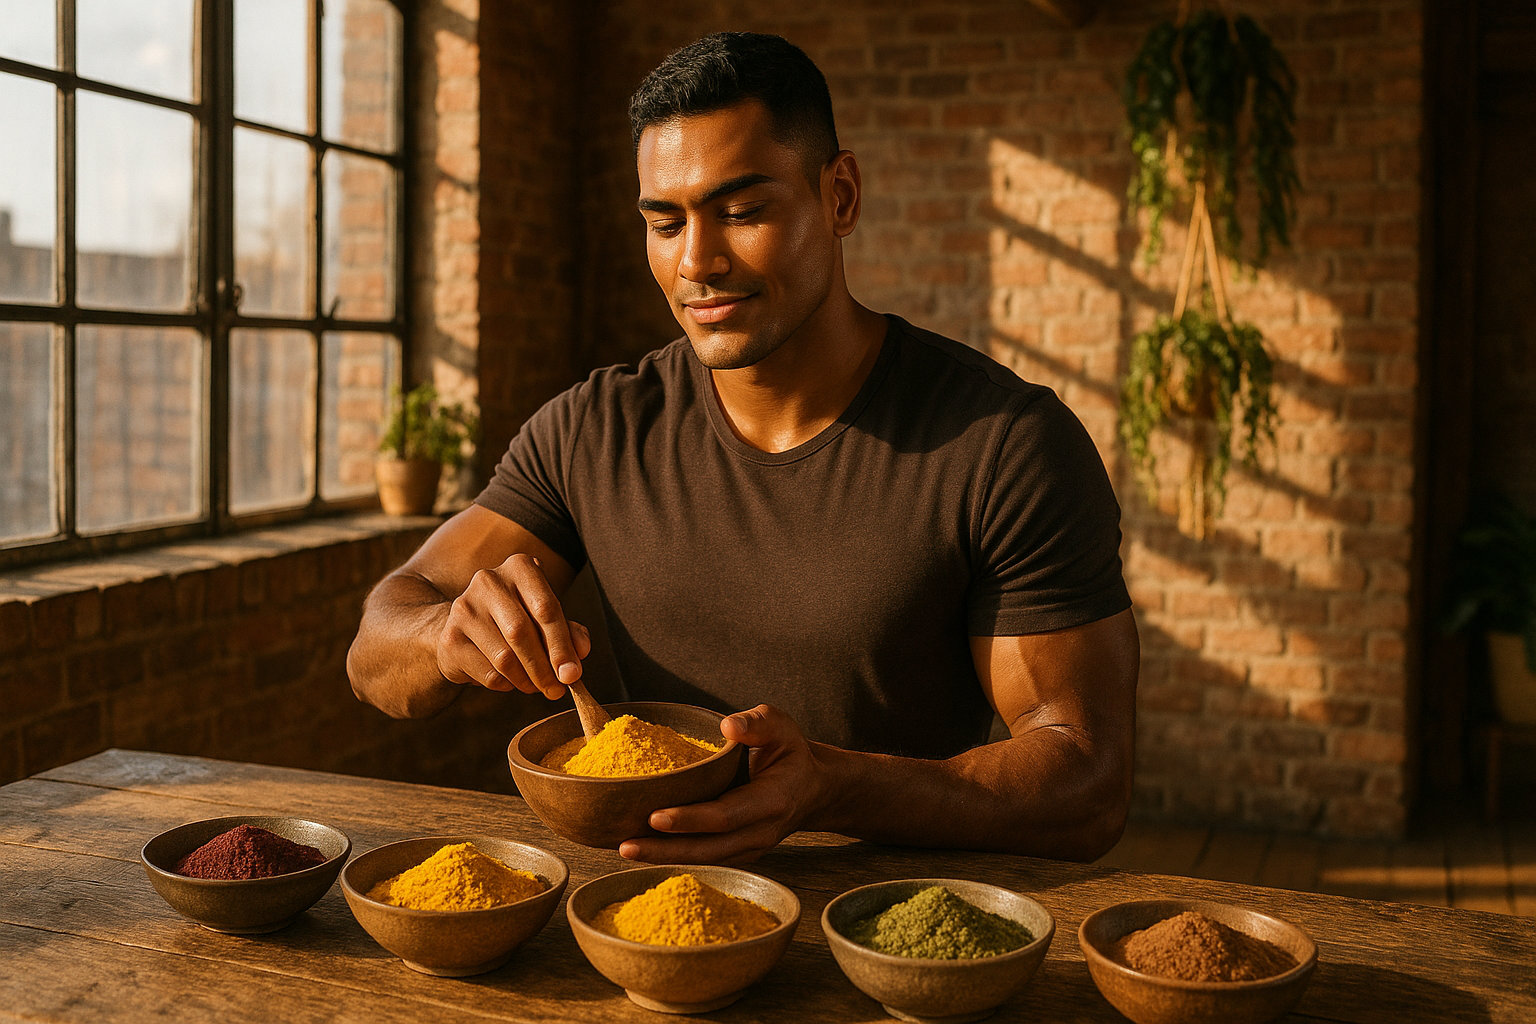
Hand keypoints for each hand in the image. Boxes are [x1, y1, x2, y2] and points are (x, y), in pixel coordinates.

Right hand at [435, 553, 591, 698]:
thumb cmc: (517, 619)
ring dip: (526, 681)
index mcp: (519, 567)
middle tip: (557, 690)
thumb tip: (581, 652)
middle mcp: (488, 581)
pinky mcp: (450, 638)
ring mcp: (464, 608)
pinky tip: (510, 680)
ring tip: (536, 686)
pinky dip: (506, 684)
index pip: (546, 608)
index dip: (562, 645)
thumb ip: (569, 631)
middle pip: (522, 633)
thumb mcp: (545, 618)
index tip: (572, 675)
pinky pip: (487, 673)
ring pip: (504, 658)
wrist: (465, 627)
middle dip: (544, 668)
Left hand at [618, 704, 829, 865]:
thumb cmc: (790, 752)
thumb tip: (729, 726)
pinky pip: (704, 858)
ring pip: (704, 859)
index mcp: (772, 801)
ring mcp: (750, 848)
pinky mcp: (737, 853)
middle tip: (626, 845)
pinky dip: (673, 856)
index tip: (656, 816)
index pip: (726, 815)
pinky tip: (643, 849)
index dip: (691, 818)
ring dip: (663, 857)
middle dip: (666, 849)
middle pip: (709, 849)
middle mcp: (761, 832)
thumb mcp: (782, 727)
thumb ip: (758, 723)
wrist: (810, 789)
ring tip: (624, 850)